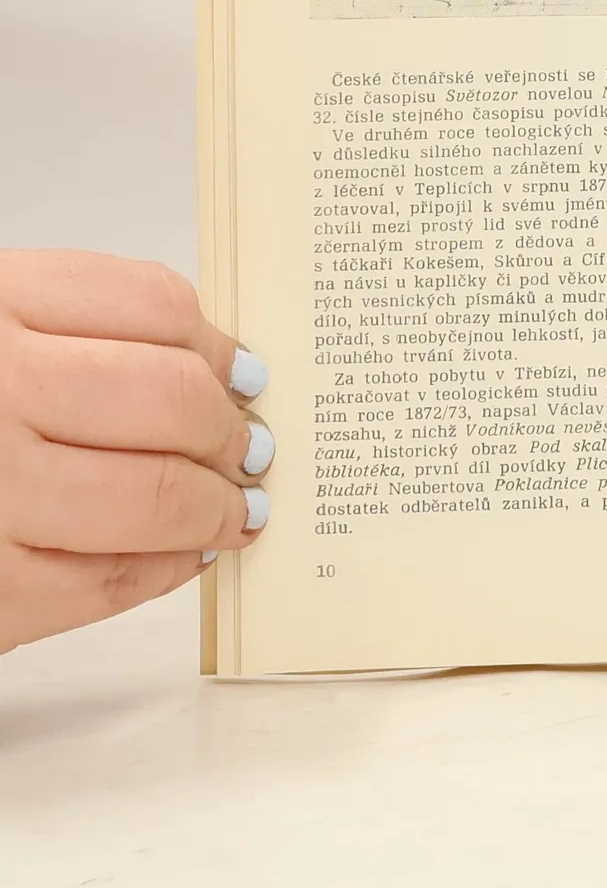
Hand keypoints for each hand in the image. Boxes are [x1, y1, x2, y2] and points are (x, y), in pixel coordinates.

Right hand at [0, 251, 272, 653]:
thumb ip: (73, 326)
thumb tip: (218, 369)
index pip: (154, 305)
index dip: (217, 346)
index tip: (243, 374)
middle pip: (172, 399)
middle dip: (230, 430)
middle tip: (250, 447)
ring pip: (155, 497)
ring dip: (217, 508)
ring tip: (236, 508)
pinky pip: (103, 583)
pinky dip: (164, 571)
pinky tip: (183, 557)